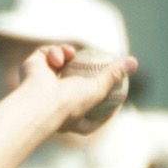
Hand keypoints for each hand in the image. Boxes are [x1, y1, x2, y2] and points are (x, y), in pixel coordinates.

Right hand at [21, 44, 136, 136]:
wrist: (40, 100)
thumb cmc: (70, 103)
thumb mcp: (98, 90)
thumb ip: (114, 75)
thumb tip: (134, 62)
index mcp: (71, 115)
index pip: (90, 102)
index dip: (101, 93)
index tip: (114, 86)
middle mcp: (55, 100)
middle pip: (74, 78)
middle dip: (83, 67)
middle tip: (94, 60)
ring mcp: (42, 83)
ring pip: (61, 61)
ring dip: (67, 54)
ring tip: (70, 55)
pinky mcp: (33, 67)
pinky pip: (48, 54)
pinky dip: (55, 53)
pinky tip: (58, 58)